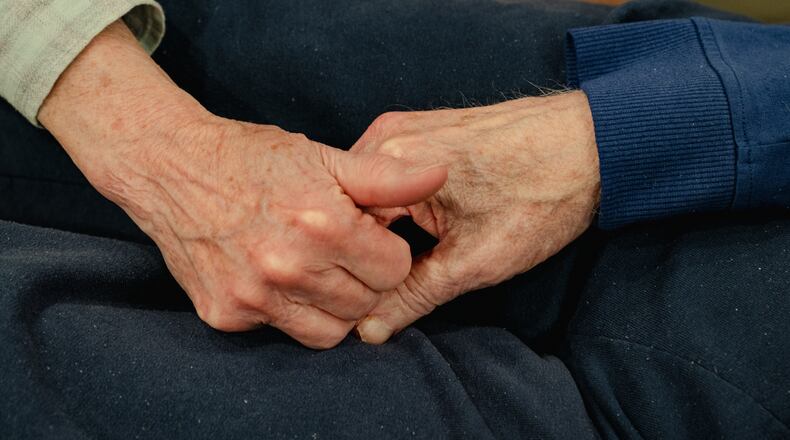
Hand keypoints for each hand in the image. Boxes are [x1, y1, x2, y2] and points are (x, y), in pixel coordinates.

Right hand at [39, 21, 446, 348]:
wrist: (172, 167)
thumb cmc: (254, 158)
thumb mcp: (325, 157)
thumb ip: (387, 177)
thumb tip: (440, 173)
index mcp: (322, 224)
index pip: (394, 270)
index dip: (387, 252)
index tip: (368, 237)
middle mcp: (288, 266)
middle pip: (366, 304)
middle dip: (364, 280)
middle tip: (342, 253)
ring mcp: (254, 296)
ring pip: (330, 332)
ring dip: (333, 306)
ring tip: (315, 269)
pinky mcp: (226, 314)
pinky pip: (281, 330)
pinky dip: (288, 311)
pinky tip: (275, 277)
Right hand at [353, 92, 600, 342]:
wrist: (594, 144)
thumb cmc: (543, 196)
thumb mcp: (475, 260)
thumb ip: (415, 297)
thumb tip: (369, 329)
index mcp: (392, 162)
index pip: (341, 231)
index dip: (354, 271)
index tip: (368, 298)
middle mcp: (387, 136)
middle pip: (348, 210)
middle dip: (364, 249)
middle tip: (390, 281)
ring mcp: (404, 128)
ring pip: (367, 195)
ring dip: (379, 228)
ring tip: (410, 253)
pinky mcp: (422, 129)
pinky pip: (387, 177)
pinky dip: (393, 206)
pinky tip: (417, 226)